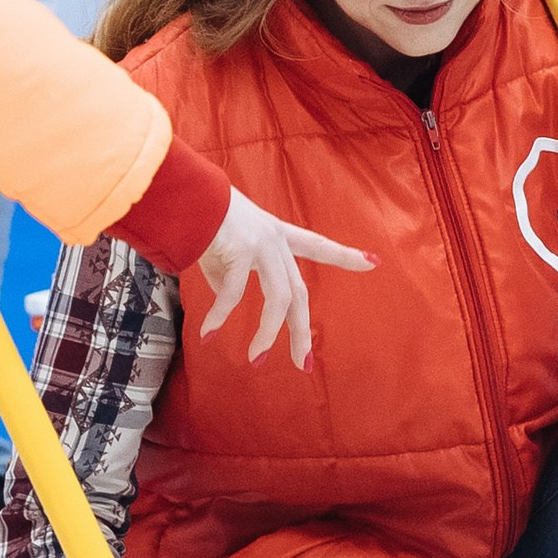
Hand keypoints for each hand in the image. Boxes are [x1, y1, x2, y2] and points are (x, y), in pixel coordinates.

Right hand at [195, 186, 375, 366]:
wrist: (184, 193)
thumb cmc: (199, 219)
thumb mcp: (223, 250)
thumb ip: (230, 276)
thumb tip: (226, 303)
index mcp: (276, 234)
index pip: (317, 245)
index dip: (344, 256)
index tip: (373, 263)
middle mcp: (275, 240)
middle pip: (299, 292)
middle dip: (302, 331)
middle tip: (304, 364)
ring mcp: (262, 245)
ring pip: (279, 299)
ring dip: (269, 333)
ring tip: (257, 359)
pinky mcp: (242, 250)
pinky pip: (233, 295)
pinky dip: (219, 318)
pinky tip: (207, 336)